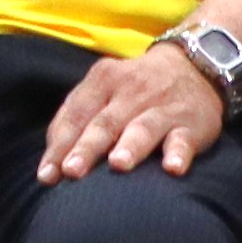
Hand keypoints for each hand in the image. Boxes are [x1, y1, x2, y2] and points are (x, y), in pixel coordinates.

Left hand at [42, 40, 228, 180]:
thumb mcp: (102, 90)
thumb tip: (51, 162)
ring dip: (130, 146)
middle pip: (105, 123)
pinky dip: (179, 153)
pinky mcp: (192, 124)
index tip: (47, 176)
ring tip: (118, 165)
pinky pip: (183, 139)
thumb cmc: (134, 90)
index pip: (76, 115)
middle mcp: (132, 91)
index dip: (60, 145)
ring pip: (143, 128)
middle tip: (72, 171)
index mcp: (103, 81)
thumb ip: (74, 119)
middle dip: (87, 147)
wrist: (194, 65)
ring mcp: (163, 107)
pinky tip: (173, 169)